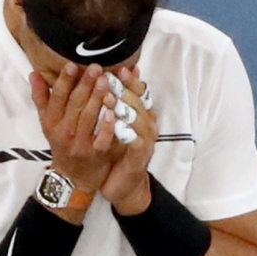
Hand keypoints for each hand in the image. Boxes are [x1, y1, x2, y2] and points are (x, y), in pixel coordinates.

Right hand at [29, 62, 117, 193]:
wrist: (73, 176)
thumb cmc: (62, 142)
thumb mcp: (48, 122)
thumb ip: (41, 98)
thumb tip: (34, 73)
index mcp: (51, 122)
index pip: (57, 98)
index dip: (64, 81)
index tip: (72, 65)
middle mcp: (64, 132)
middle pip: (75, 104)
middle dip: (85, 85)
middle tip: (96, 67)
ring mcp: (80, 144)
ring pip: (89, 118)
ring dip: (98, 98)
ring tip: (106, 81)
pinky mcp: (96, 154)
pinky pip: (102, 138)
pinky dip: (107, 125)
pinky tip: (114, 111)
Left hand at [101, 66, 157, 215]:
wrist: (124, 186)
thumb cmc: (118, 153)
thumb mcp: (116, 125)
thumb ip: (114, 104)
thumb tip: (108, 79)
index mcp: (142, 115)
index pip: (140, 93)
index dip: (130, 80)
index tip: (118, 68)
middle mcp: (148, 126)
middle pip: (140, 103)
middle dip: (125, 89)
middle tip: (111, 78)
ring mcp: (146, 142)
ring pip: (139, 120)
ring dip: (125, 108)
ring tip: (109, 97)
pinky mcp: (140, 157)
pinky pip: (135, 142)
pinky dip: (126, 132)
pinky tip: (115, 124)